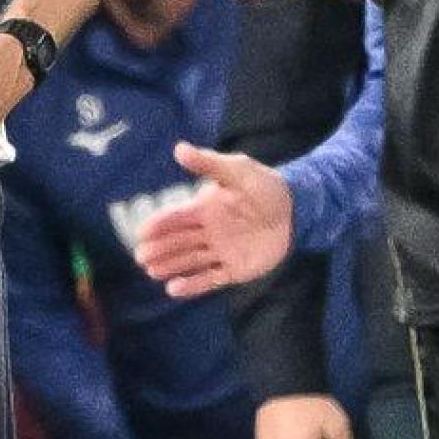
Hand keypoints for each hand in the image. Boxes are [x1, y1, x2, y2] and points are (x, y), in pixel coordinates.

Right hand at [134, 143, 292, 297]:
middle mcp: (207, 232)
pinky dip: (193, 286)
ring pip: (190, 261)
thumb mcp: (238, 170)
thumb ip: (209, 163)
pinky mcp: (235, 270)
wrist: (298, 211)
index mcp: (204, 208)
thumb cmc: (265, 186)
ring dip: (170, 266)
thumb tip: (179, 148)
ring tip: (152, 272)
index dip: (159, 224)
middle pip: (178, 241)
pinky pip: (211, 279)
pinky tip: (174, 290)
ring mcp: (220, 252)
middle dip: (159, 248)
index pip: (176, 217)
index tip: (142, 232)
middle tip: (141, 257)